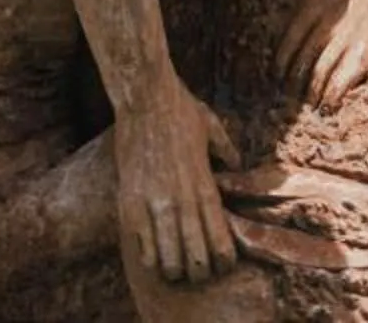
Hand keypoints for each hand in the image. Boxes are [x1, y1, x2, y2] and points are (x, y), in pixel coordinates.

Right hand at [113, 72, 238, 286]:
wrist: (145, 94)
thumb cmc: (180, 107)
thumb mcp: (212, 126)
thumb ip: (226, 150)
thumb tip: (237, 165)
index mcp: (205, 185)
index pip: (221, 242)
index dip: (224, 261)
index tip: (223, 263)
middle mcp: (182, 200)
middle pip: (196, 259)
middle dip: (200, 272)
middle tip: (198, 270)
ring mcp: (154, 203)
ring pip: (168, 260)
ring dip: (174, 270)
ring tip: (175, 268)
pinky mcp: (130, 201)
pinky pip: (142, 247)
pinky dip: (149, 257)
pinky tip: (154, 254)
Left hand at [274, 0, 367, 108]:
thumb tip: (273, 6)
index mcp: (309, 11)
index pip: (287, 47)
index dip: (279, 67)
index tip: (277, 78)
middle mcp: (325, 28)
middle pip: (301, 65)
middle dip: (292, 85)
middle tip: (291, 96)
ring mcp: (345, 41)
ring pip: (320, 77)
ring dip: (312, 95)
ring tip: (310, 103)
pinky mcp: (365, 53)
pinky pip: (343, 81)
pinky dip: (333, 96)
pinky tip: (329, 104)